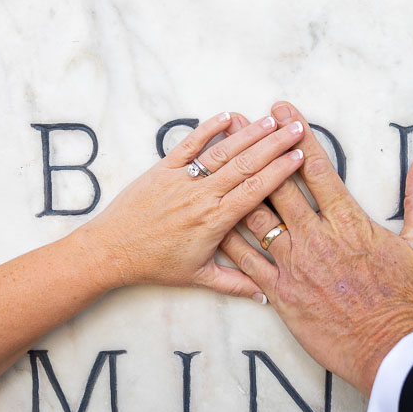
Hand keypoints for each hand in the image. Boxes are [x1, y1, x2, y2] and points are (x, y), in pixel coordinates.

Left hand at [73, 111, 304, 299]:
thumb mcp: (198, 277)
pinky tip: (227, 115)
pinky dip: (207, 128)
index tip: (300, 156)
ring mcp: (182, 179)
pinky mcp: (162, 168)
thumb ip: (235, 284)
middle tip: (296, 128)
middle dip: (274, 144)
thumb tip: (266, 296)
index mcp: (215, 221)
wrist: (111, 251)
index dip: (280, 171)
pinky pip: (189, 144)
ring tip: (272, 119)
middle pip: (246, 164)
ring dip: (249, 133)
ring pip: (222, 151)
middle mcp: (201, 196)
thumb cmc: (154, 265)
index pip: (256, 189)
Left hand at [220, 101, 412, 395]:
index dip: (298, 136)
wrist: (389, 351)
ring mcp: (294, 265)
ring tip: (221, 157)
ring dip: (236, 183)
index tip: (284, 110)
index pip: (318, 169)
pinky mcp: (280, 293)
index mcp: (348, 222)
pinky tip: (212, 217)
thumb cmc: (407, 301)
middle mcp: (316, 237)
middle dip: (258, 149)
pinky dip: (228, 237)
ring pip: (256, 216)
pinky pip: (245, 261)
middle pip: (278, 184)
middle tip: (242, 120)